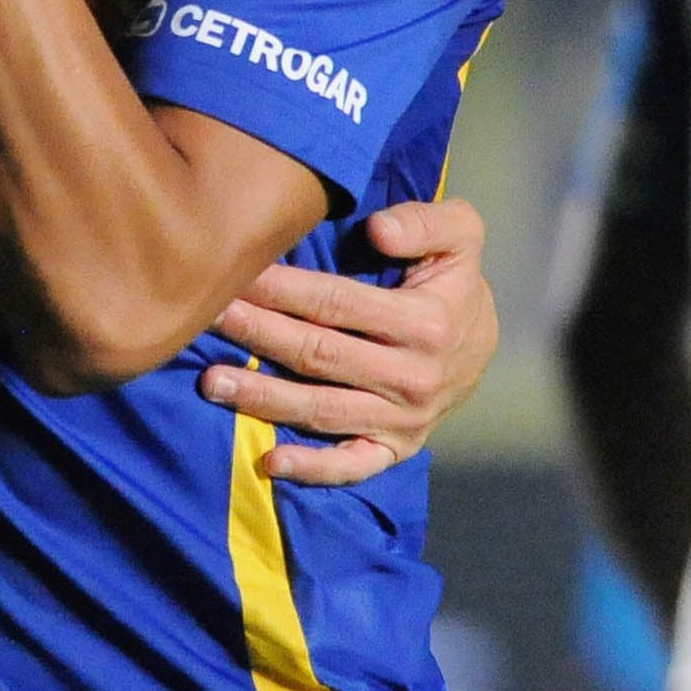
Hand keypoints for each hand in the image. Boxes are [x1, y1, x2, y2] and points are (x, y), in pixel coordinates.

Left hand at [204, 198, 500, 486]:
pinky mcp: (395, 448)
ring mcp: (403, 419)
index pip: (336, 303)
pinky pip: (351, 465)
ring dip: (263, 397)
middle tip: (208, 317)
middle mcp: (412, 376)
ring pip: (321, 408)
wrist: (483, 346)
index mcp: (424, 322)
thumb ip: (425, 221)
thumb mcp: (461, 235)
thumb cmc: (454, 282)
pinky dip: (311, 469)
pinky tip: (268, 461)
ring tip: (212, 381)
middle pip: (318, 354)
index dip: (283, 289)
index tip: (238, 274)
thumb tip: (379, 230)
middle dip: (258, 334)